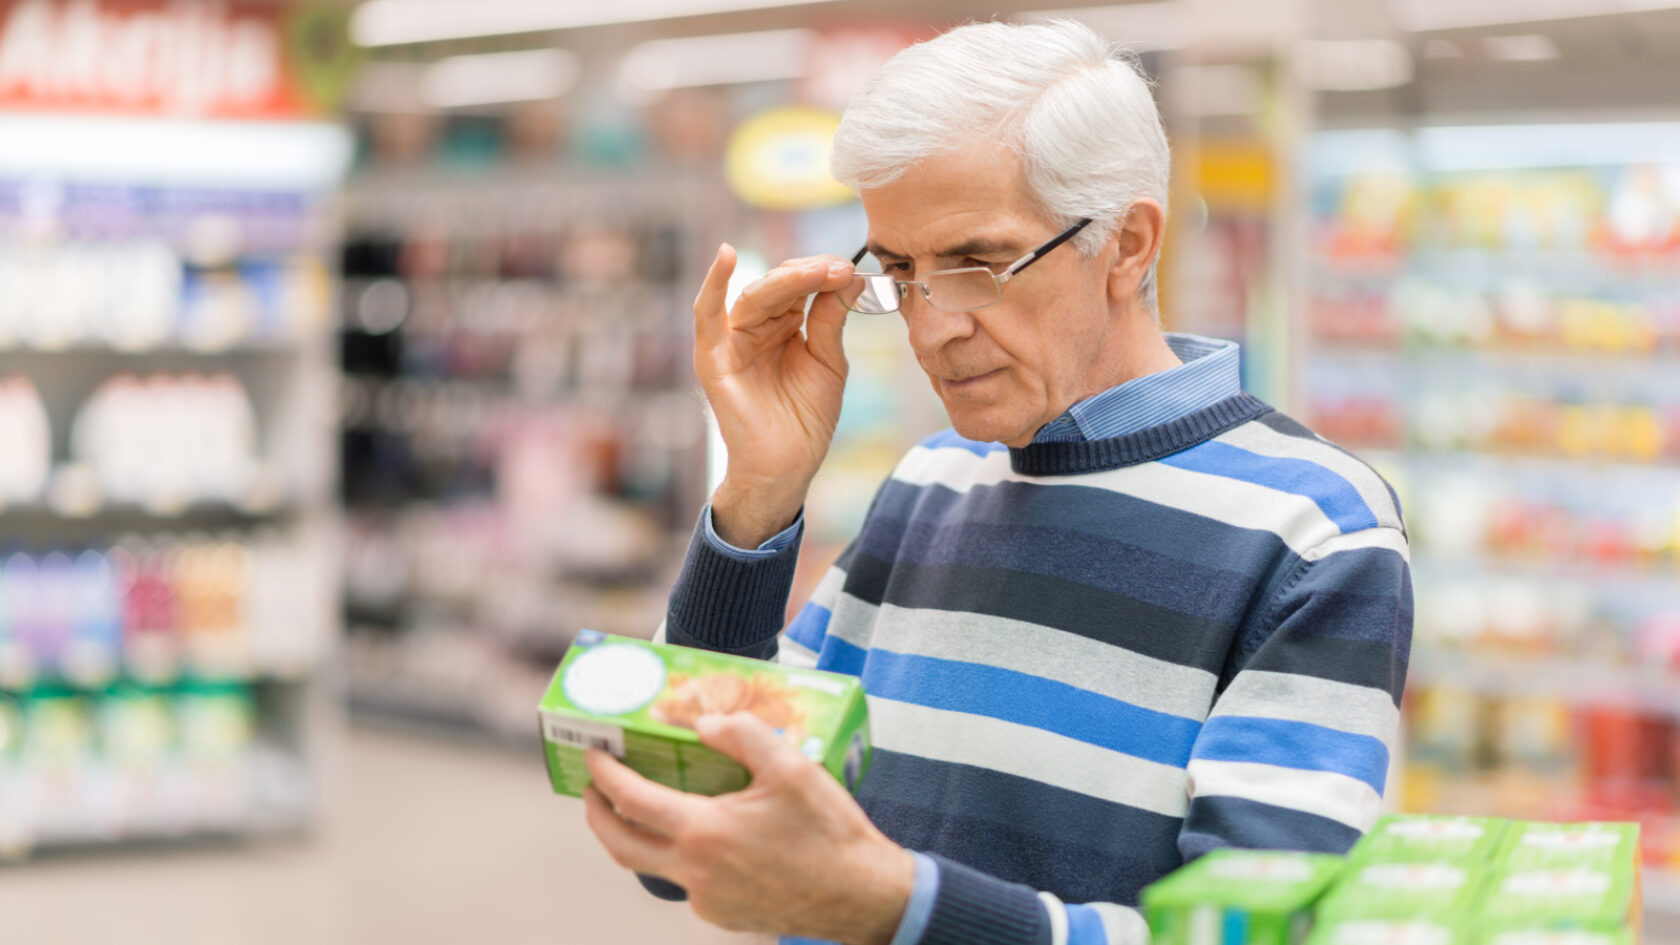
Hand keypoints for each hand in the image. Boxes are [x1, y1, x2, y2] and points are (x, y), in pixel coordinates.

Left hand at [582, 712, 911, 944]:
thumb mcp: (791, 766)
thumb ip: (741, 735)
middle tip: (592, 789)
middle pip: (620, 845)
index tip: (593, 754)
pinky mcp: (723, 915)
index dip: (604, 773)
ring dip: (638, 837)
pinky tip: (707, 837)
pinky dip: (682, 857)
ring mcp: (706, 899)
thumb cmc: (829, 831)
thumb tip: (702, 724)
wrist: (862, 896)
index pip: (630, 799)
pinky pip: (688, 883)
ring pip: (652, 867)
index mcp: (703, 832)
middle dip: (597, 815)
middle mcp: (694, 872)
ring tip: (645, 809)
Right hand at [693, 245, 854, 546]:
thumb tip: (847, 276)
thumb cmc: (805, 420)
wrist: (788, 466)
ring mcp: (731, 341)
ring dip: (787, 280)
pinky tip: (726, 256)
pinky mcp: (714, 358)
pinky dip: (713, 284)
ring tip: (817, 271)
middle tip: (839, 268)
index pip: (798, 285)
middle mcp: (754, 327)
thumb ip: (831, 320)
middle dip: (810, 274)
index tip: (849, 269)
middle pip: (778, 285)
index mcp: (782, 326)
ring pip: (755, 295)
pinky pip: (706, 315)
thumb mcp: (828, 362)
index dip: (822, 273)